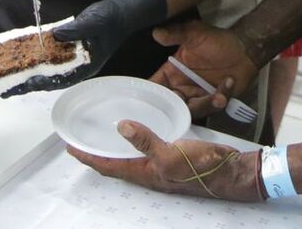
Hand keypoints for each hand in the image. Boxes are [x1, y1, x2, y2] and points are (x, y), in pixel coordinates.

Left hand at [5, 0, 167, 95]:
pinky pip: (49, 56)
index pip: (58, 80)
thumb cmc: (110, 18)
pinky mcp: (69, 47)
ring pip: (47, 69)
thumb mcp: (94, 22)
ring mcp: (72, 57)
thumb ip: (75, 30)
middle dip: (27, 83)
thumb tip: (54, 34)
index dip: (39, 83)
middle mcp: (76, 65)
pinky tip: (23, 56)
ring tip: (7, 76)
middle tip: (4, 88)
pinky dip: (36, 58)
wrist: (122, 9)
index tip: (21, 84)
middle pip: (48, 79)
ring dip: (28, 72)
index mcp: (85, 66)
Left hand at [69, 121, 262, 201]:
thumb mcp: (170, 153)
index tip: (69, 147)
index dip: (88, 157)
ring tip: (103, 137)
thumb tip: (120, 127)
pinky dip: (136, 142)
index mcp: (145, 174)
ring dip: (115, 149)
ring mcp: (162, 167)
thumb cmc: (202, 167)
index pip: (108, 167)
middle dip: (97, 154)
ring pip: (131, 159)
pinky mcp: (174, 158)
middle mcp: (151, 173)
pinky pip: (147, 151)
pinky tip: (139, 132)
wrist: (232, 172)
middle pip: (116, 165)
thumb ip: (145, 141)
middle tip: (81, 142)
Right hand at [149, 21, 259, 118]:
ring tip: (219, 96)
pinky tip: (229, 81)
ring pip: (193, 110)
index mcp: (171, 72)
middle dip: (177, 108)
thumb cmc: (217, 41)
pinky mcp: (213, 102)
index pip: (154, 87)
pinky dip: (221, 97)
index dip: (148, 97)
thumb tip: (156, 33)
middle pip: (171, 106)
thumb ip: (176, 34)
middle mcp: (181, 87)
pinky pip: (212, 107)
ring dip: (206, 104)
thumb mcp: (195, 33)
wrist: (244, 50)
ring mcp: (197, 96)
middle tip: (187, 102)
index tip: (145, 104)